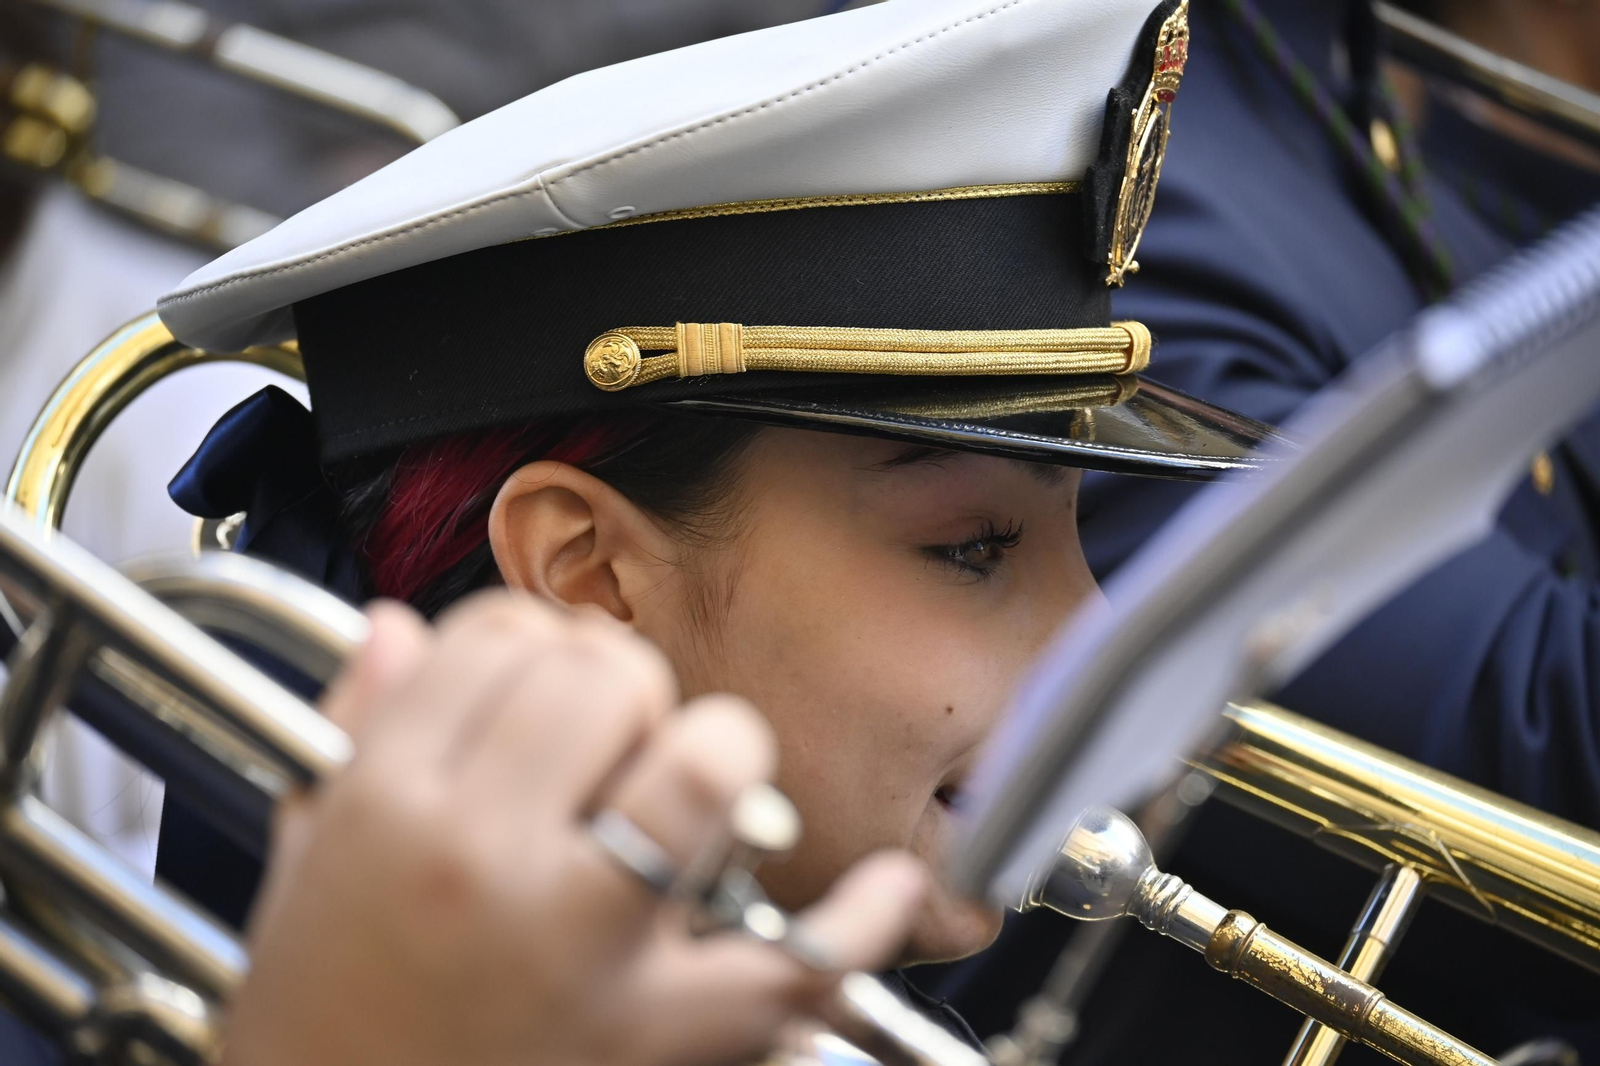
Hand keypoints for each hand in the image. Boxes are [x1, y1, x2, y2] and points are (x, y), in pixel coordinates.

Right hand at [222, 592, 926, 1065]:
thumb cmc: (326, 1042)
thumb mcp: (305, 878)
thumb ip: (355, 739)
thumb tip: (397, 633)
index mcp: (389, 809)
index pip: (499, 637)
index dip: (534, 641)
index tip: (543, 678)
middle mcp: (486, 860)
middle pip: (609, 676)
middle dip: (624, 690)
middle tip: (614, 743)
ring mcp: (584, 944)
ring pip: (706, 765)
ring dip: (718, 758)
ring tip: (699, 792)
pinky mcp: (663, 1034)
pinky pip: (797, 958)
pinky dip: (859, 917)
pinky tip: (883, 887)